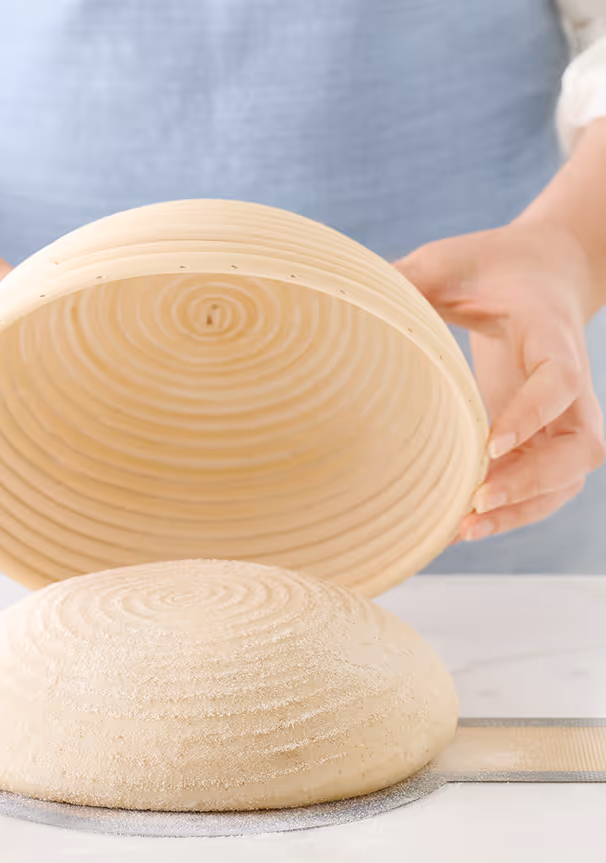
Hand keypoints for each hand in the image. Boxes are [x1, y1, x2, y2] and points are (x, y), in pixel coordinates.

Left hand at [396, 221, 604, 540]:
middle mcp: (573, 382)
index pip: (559, 381)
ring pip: (568, 477)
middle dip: (535, 480)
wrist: (542, 273)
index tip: (491, 443)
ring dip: (524, 508)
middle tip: (478, 499)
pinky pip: (546, 484)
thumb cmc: (492, 266)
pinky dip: (515, 509)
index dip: (532, 414)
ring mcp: (565, 414)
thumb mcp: (450, 261)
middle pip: (581, 447)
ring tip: (465, 529)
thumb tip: (353, 293)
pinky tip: (466, 524)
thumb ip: (410, 277)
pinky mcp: (548, 434)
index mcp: (552, 335)